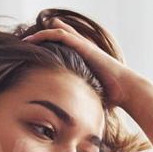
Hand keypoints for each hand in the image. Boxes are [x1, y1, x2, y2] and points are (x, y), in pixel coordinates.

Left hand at [26, 13, 145, 105]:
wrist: (126, 90)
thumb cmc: (113, 96)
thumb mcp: (90, 96)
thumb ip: (81, 100)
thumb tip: (74, 118)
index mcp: (85, 60)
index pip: (66, 48)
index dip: (51, 46)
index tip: (36, 52)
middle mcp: (85, 50)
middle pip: (61, 35)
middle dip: (44, 36)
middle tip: (26, 41)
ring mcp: (85, 47)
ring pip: (58, 33)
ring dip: (41, 34)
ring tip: (26, 40)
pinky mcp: (85, 47)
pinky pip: (62, 36)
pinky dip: (47, 34)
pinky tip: (35, 38)